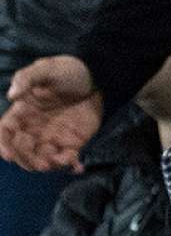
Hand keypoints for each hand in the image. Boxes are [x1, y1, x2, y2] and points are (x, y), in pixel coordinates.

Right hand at [0, 55, 100, 172]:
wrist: (96, 76)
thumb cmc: (66, 70)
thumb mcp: (46, 69)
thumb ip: (27, 78)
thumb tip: (12, 95)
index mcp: (21, 113)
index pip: (5, 133)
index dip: (3, 144)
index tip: (8, 154)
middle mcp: (32, 129)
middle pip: (21, 152)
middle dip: (27, 159)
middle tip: (41, 162)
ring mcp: (52, 137)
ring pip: (41, 160)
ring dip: (47, 166)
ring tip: (59, 161)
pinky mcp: (72, 142)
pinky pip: (66, 159)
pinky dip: (69, 165)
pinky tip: (76, 165)